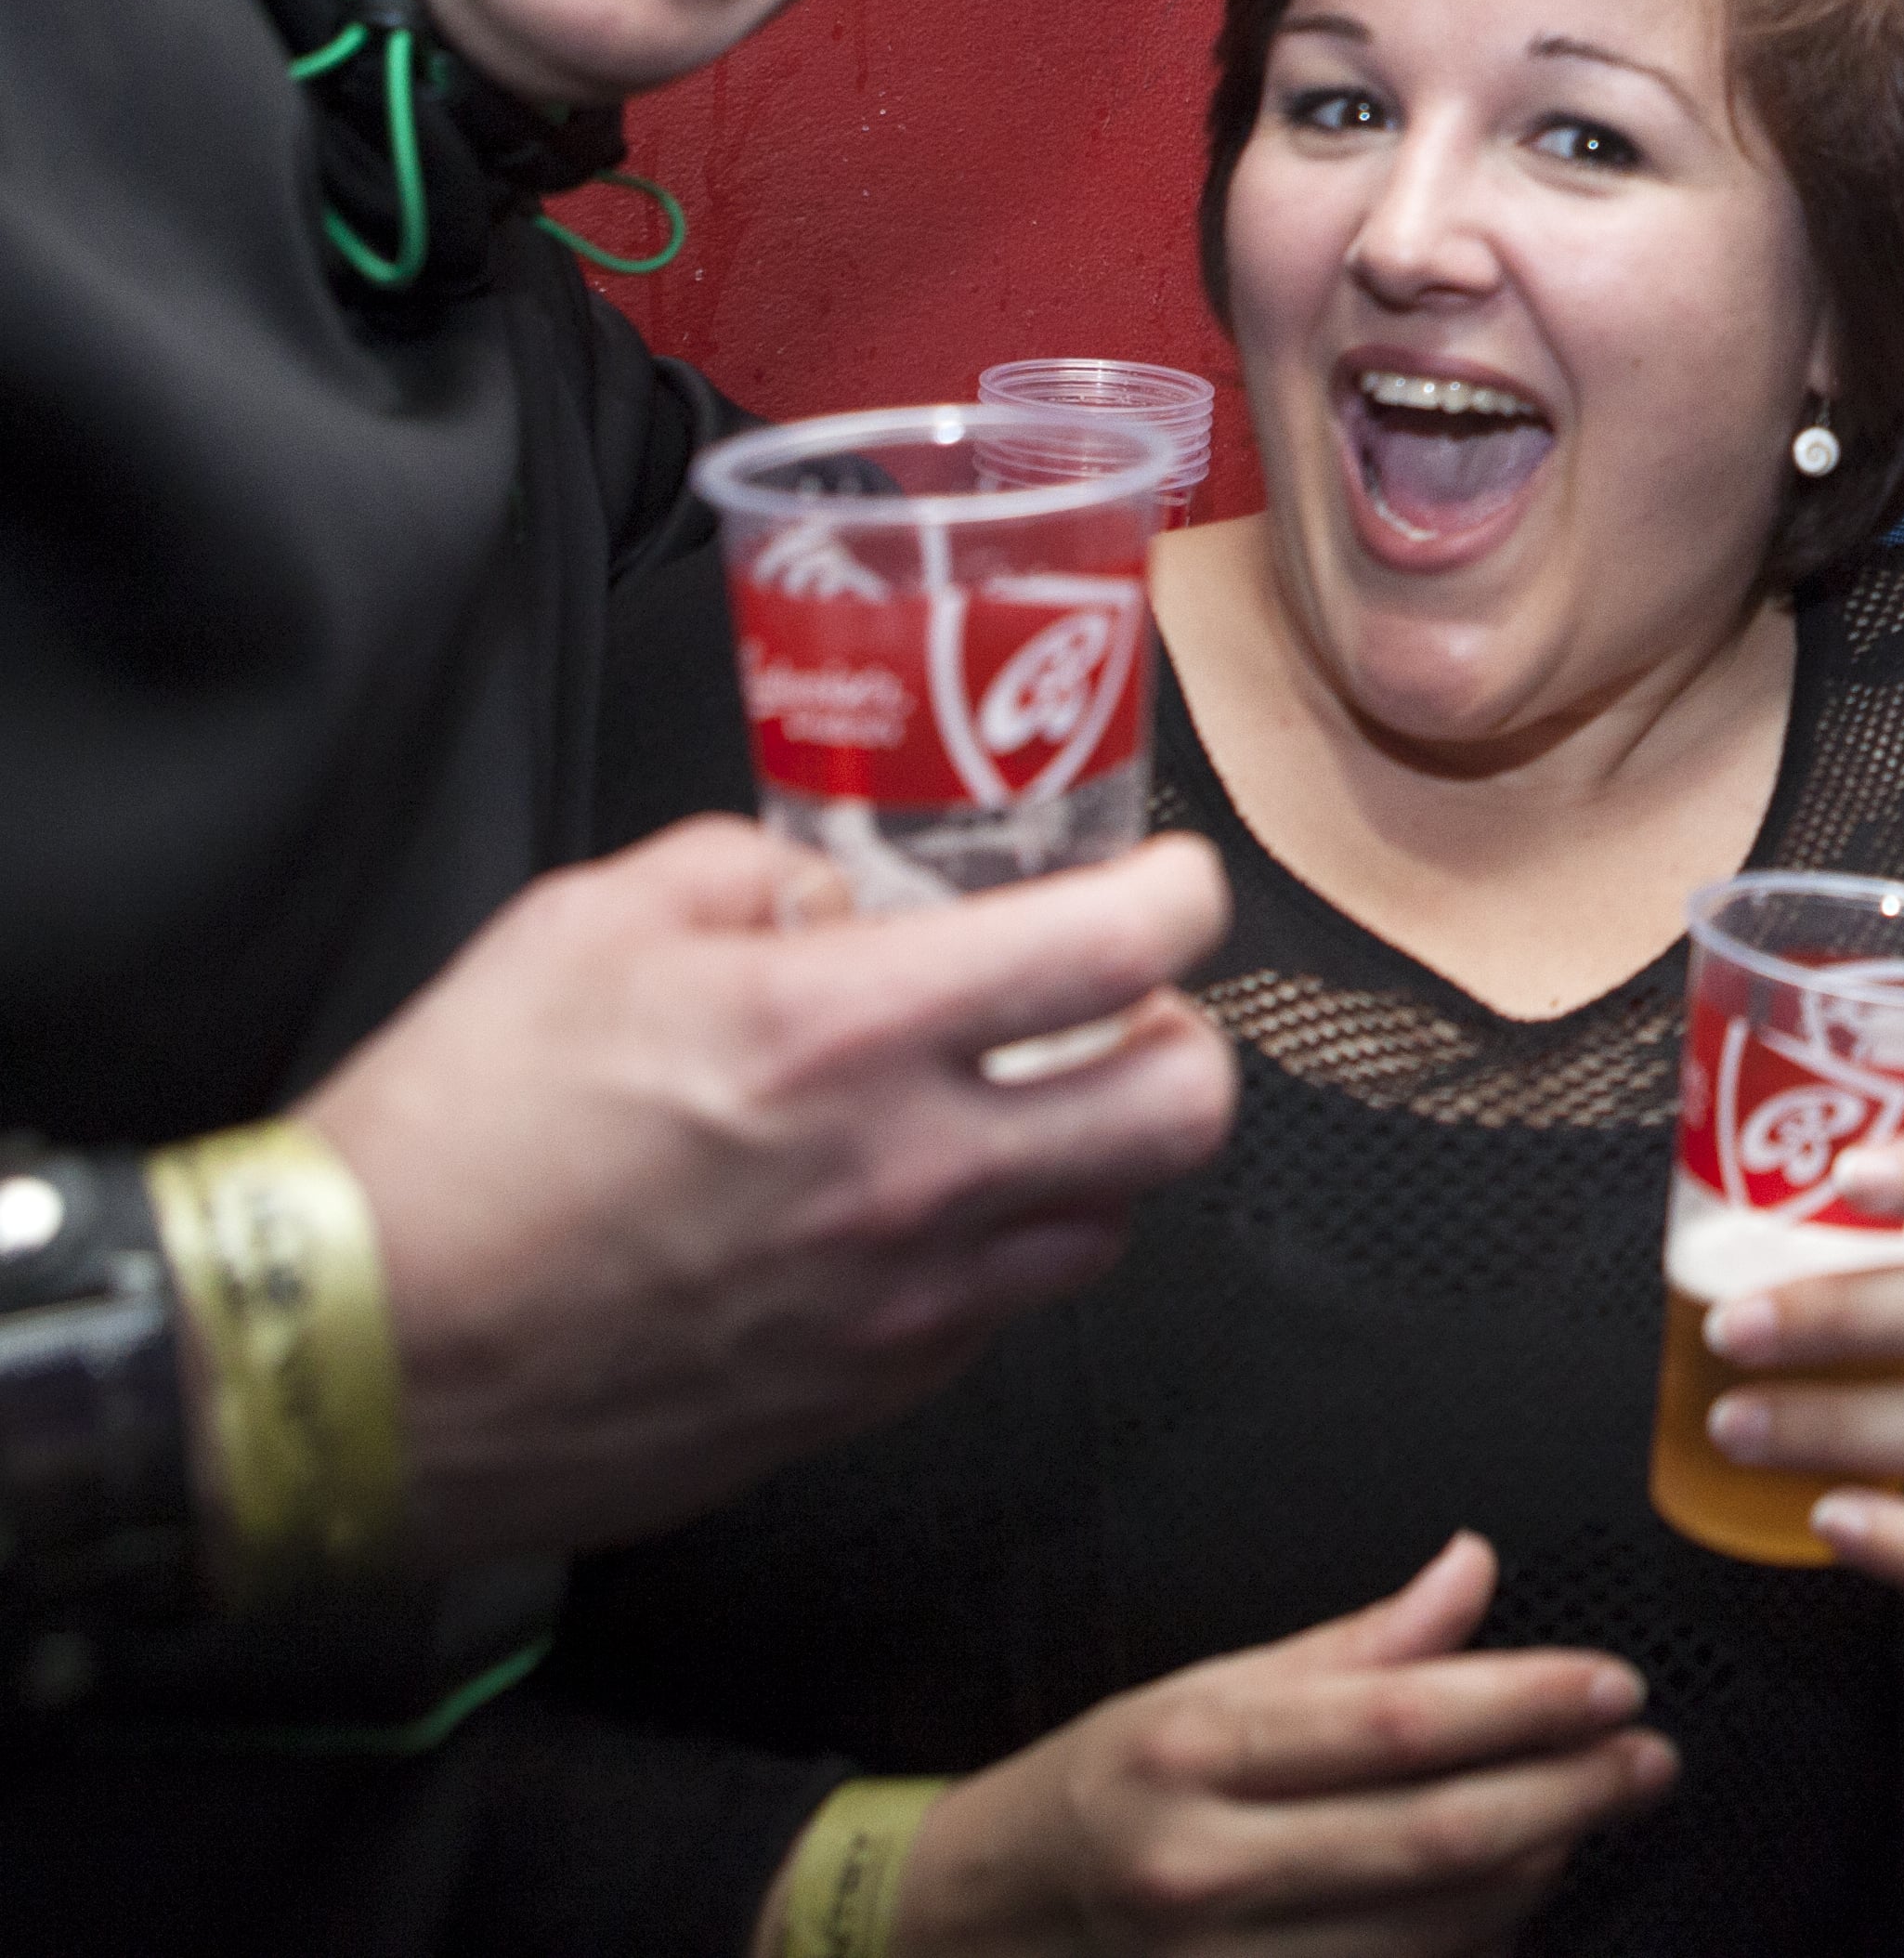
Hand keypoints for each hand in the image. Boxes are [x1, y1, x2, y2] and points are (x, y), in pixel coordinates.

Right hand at [295, 819, 1236, 1571]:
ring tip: (1006, 1118)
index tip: (1159, 885)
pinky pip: (995, 1317)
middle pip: (1185, 1109)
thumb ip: (747, 876)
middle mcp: (909, 1175)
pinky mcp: (862, 1398)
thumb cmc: (448, 1142)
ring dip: (1085, 1159)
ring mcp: (899, 1305)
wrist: (347, 1362)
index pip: (1123, 947)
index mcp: (848, 1031)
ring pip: (1109, 1225)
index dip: (1178, 895)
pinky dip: (985, 1257)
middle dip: (1174, 1042)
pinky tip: (904, 1220)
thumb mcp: (584, 925)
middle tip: (1112, 1015)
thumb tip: (834, 889)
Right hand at [875, 1533, 1673, 1957]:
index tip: (1613, 1684)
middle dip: (1568, 1795)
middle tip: (1648, 1759)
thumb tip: (1472, 1567)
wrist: (999, 1912)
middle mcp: (1209, 1868)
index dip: (1525, 1704)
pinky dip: (1482, 1933)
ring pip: (1438, 1926)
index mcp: (1199, 1753)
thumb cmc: (1119, 1783)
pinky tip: (1521, 1883)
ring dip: (1539, 1867)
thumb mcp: (1212, 1685)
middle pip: (1436, 1836)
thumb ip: (1359, 1642)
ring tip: (1594, 1809)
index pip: (1398, 1724)